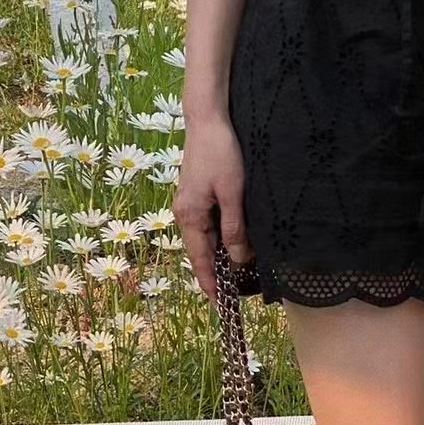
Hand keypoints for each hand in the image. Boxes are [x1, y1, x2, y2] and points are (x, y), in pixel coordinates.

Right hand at [172, 113, 253, 307]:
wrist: (207, 120)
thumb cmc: (220, 153)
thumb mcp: (233, 193)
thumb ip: (234, 228)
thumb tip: (238, 259)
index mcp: (189, 216)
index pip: (199, 259)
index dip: (210, 283)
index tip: (219, 304)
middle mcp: (185, 213)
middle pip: (201, 253)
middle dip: (215, 274)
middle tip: (232, 297)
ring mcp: (189, 204)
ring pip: (206, 240)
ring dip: (219, 257)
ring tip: (235, 277)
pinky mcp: (197, 195)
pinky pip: (208, 226)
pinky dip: (219, 239)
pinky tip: (233, 246)